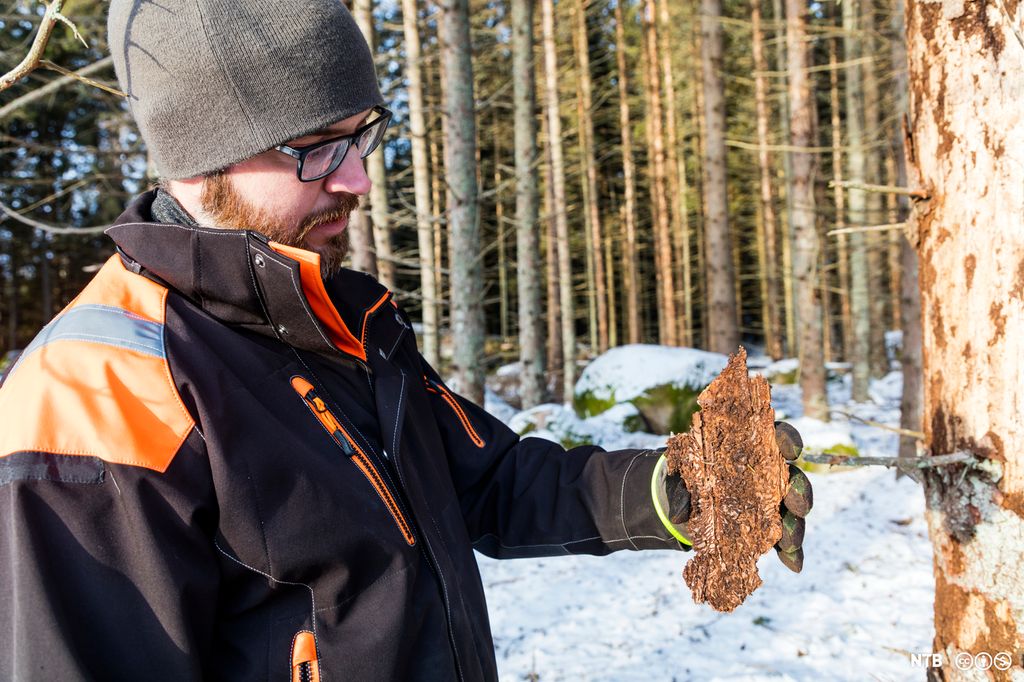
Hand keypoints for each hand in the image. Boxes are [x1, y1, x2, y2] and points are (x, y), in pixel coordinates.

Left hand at [652, 422, 813, 570]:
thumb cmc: (686, 481)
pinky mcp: (768, 528)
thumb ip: (682, 493)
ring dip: (796, 525)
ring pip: (792, 510)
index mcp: (750, 448)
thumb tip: (680, 514)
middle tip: (797, 504)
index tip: (791, 449)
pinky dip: (791, 552)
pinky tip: (793, 563)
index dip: (787, 439)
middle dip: (798, 490)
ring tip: (791, 543)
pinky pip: (785, 539)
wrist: (683, 507)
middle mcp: (767, 473)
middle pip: (792, 477)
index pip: (775, 437)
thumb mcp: (680, 481)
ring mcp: (770, 502)